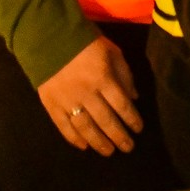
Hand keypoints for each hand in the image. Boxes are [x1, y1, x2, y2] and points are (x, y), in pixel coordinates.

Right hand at [37, 36, 140, 154]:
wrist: (50, 38)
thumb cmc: (87, 44)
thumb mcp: (113, 52)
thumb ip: (125, 75)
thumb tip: (134, 98)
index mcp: (103, 78)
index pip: (121, 105)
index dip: (132, 119)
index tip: (139, 129)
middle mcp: (86, 93)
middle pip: (105, 120)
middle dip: (118, 136)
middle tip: (128, 148)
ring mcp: (67, 101)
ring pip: (85, 127)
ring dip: (98, 141)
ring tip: (109, 152)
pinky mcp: (50, 105)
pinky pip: (63, 126)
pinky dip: (74, 138)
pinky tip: (84, 146)